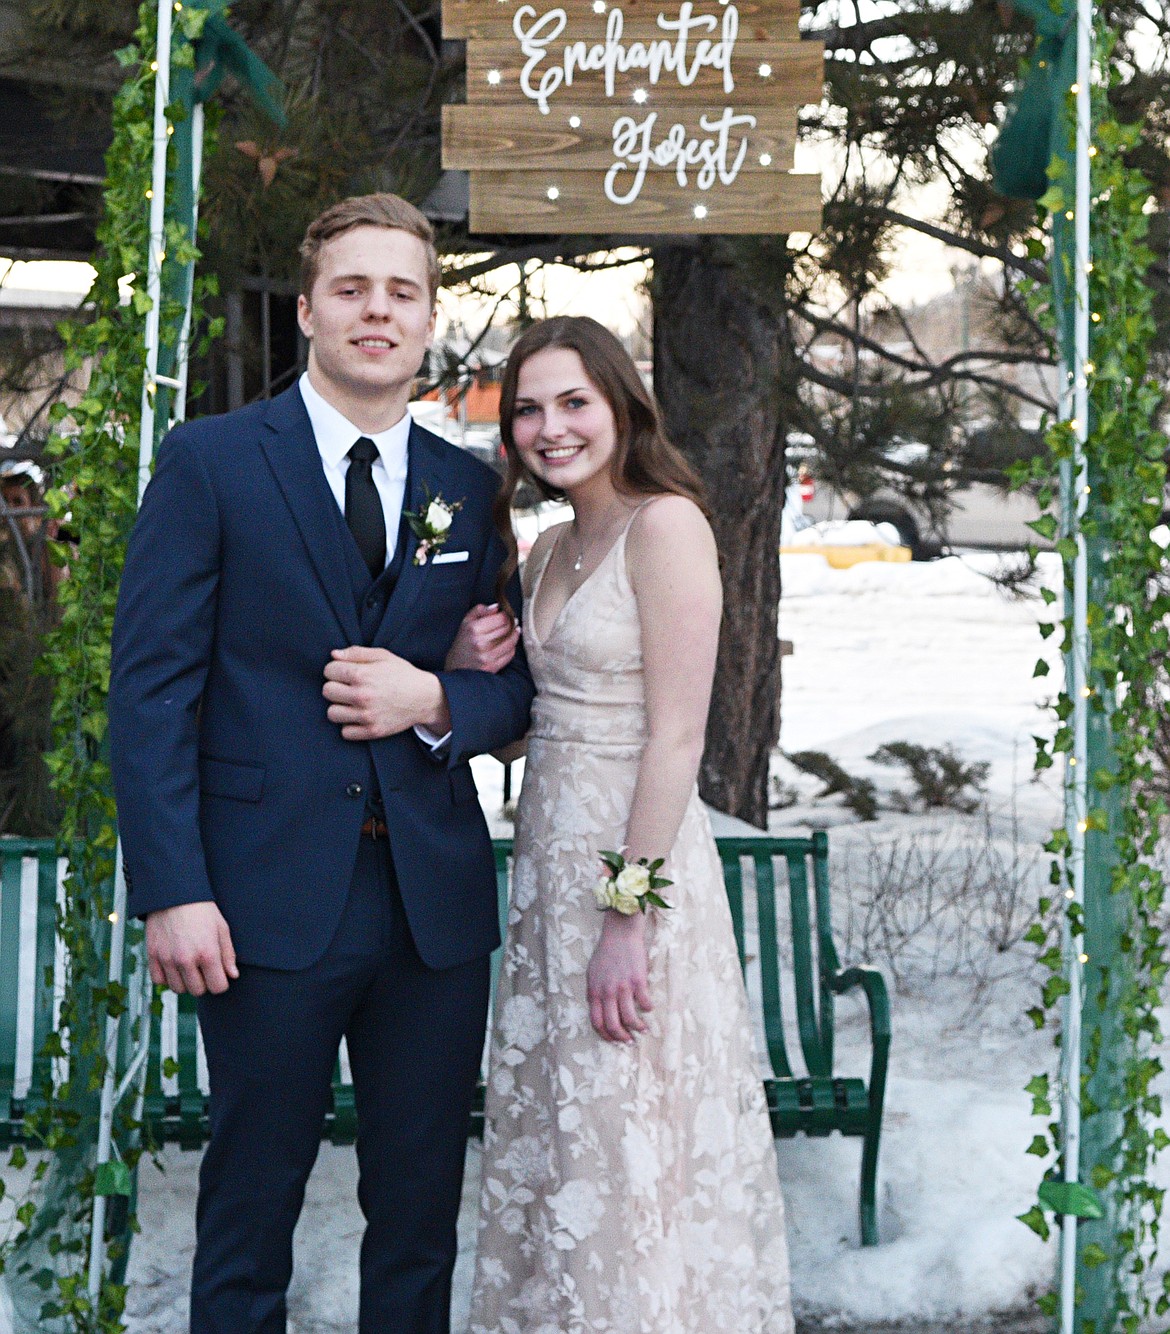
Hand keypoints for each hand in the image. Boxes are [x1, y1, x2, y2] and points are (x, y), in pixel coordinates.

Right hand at [146, 901, 238, 995]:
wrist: (174, 894)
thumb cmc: (202, 910)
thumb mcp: (222, 928)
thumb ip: (228, 955)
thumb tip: (232, 976)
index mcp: (207, 953)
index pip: (217, 987)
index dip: (221, 983)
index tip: (219, 975)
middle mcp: (186, 959)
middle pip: (197, 991)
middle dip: (204, 983)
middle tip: (204, 969)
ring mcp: (167, 959)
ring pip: (178, 989)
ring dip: (185, 982)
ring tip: (190, 967)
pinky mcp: (152, 955)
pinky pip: (159, 981)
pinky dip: (167, 978)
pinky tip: (174, 966)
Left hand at [324, 646, 449, 738]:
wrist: (425, 698)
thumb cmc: (403, 674)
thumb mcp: (383, 656)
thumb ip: (356, 653)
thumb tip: (333, 655)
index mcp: (362, 674)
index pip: (329, 671)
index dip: (335, 669)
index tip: (345, 672)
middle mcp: (361, 695)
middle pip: (327, 691)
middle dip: (335, 687)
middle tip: (348, 687)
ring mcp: (366, 715)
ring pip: (332, 713)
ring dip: (340, 707)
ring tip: (352, 703)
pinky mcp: (372, 731)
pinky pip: (345, 732)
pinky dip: (350, 725)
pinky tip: (359, 716)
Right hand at [446, 604, 519, 673]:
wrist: (455, 666)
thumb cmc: (462, 642)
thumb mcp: (466, 621)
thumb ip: (480, 610)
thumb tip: (497, 606)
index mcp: (474, 629)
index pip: (501, 618)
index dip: (506, 615)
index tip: (505, 614)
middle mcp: (481, 643)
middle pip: (507, 629)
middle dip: (511, 624)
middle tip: (511, 622)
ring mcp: (487, 656)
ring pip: (511, 641)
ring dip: (514, 635)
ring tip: (513, 631)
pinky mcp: (492, 667)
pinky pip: (510, 654)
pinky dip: (511, 647)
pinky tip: (508, 643)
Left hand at [586, 913, 651, 1042]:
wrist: (619, 935)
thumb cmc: (605, 954)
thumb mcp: (592, 974)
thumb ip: (594, 993)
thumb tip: (597, 1010)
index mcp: (594, 992)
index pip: (597, 1022)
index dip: (605, 1035)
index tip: (613, 1039)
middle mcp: (607, 993)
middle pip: (613, 1025)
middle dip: (622, 1038)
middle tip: (629, 1041)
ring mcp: (623, 988)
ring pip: (630, 1018)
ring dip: (638, 1028)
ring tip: (643, 1029)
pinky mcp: (638, 981)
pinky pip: (644, 1003)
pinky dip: (647, 1009)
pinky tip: (648, 1008)